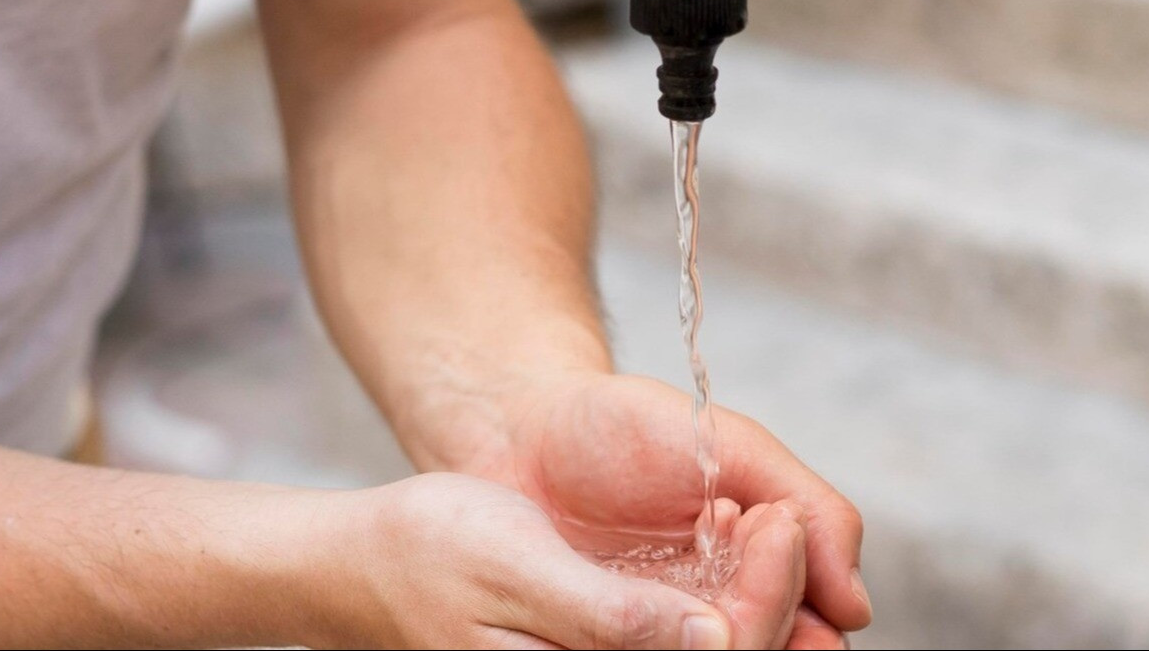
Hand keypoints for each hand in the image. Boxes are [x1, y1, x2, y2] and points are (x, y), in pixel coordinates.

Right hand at [288, 472, 751, 648]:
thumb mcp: (520, 572)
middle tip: (785, 512)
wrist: (363, 563)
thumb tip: (714, 644)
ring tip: (766, 518)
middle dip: (773, 596)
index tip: (781, 518)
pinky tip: (726, 539)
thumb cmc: (429, 557)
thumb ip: (613, 620)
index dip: (767, 600)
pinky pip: (680, 638)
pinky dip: (720, 595)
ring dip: (753, 596)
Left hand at [475, 373, 868, 648]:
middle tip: (724, 524)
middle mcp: (714, 625)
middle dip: (757, 610)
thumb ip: (815, 511)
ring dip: (702, 629)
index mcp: (761, 585)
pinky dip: (637, 645)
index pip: (812, 637)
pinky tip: (618, 589)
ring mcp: (656, 642)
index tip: (771, 526)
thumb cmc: (630, 429)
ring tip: (686, 534)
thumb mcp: (735, 447)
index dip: (796, 598)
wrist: (524, 429)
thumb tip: (855, 609)